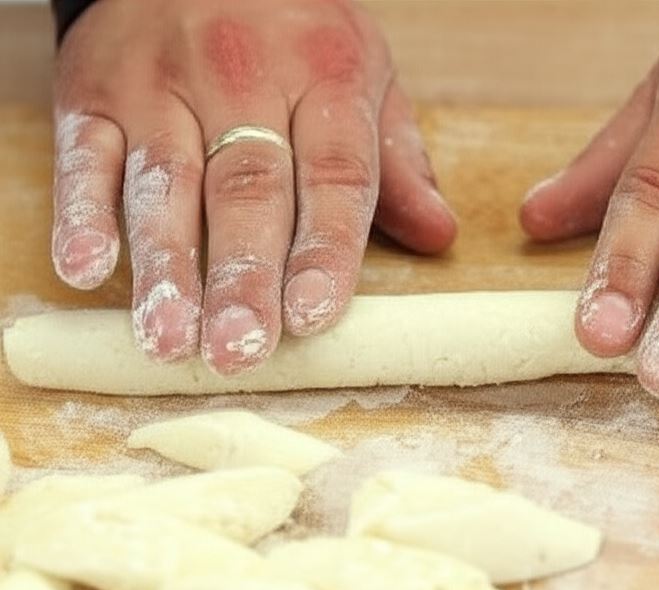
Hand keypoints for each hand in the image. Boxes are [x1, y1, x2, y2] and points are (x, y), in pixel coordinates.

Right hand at [52, 0, 455, 374]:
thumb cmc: (295, 31)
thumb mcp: (364, 75)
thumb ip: (395, 161)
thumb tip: (437, 235)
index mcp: (325, 78)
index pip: (334, 176)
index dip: (325, 250)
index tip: (315, 316)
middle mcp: (244, 78)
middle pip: (247, 190)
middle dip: (243, 277)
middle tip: (241, 350)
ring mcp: (162, 85)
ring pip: (166, 183)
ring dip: (167, 266)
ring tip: (171, 338)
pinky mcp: (95, 91)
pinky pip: (86, 156)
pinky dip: (81, 213)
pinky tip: (87, 270)